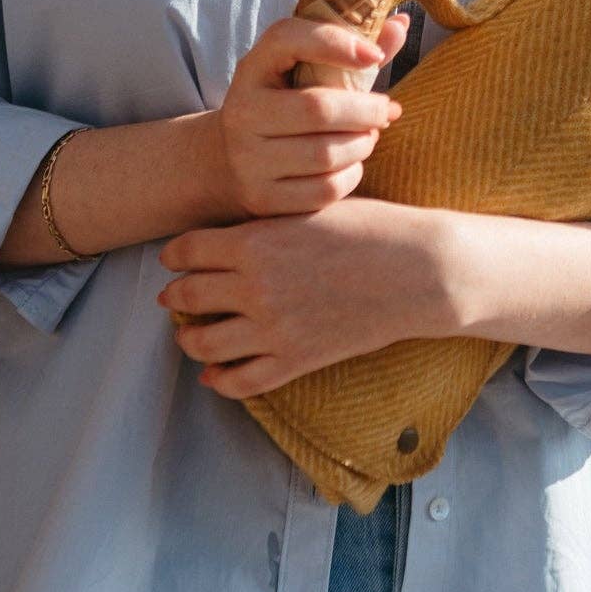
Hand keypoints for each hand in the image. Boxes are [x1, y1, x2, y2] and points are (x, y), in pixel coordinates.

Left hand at [157, 198, 458, 396]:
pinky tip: (214, 373)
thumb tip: (227, 238)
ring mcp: (273, 327)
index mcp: (255, 241)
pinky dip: (219, 380)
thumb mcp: (308, 211)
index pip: (187, 250)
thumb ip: (263, 225)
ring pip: (201, 342)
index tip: (175, 258)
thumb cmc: (370, 230)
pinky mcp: (295, 359)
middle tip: (175, 295)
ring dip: (187, 338)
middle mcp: (254, 286)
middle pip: (186, 295)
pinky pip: (240, 381)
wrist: (416, 271)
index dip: (174, 253)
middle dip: (175, 294)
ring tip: (190, 333)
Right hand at [213, 11, 409, 218]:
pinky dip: (352, 174)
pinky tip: (352, 162)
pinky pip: (325, 189)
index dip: (335, 42)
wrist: (229, 160)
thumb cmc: (283, 103)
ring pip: (326, 154)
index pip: (287, 39)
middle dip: (367, 109)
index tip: (375, 56)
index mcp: (253, 68)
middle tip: (388, 109)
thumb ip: (349, 47)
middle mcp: (242, 112)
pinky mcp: (263, 198)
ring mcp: (248, 159)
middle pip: (318, 108)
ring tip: (370, 135)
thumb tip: (401, 23)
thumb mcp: (302, 70)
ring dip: (363, 143)